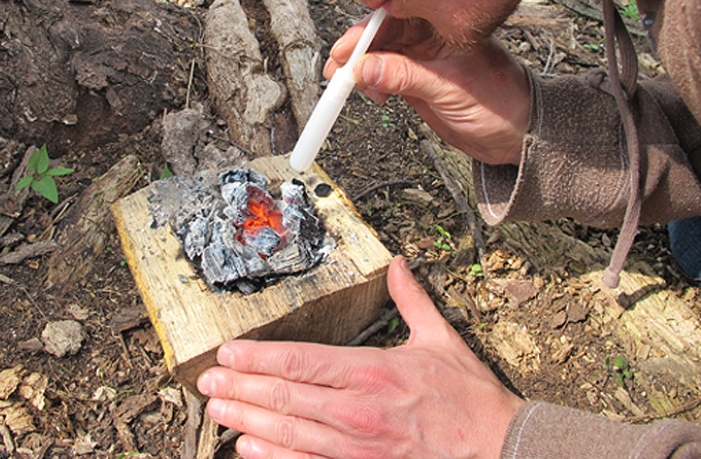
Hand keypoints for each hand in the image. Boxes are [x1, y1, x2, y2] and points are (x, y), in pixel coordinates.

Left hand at [197, 257, 524, 458]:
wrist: (497, 449)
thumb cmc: (468, 398)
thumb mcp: (440, 339)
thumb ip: (412, 300)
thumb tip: (397, 265)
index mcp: (373, 371)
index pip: (301, 360)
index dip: (259, 356)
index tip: (229, 352)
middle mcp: (358, 410)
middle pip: (285, 396)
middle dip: (241, 387)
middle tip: (207, 381)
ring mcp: (356, 447)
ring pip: (289, 432)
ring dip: (247, 419)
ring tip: (217, 409)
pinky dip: (274, 457)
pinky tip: (249, 448)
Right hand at [325, 15, 529, 164]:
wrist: (518, 136)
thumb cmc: (503, 103)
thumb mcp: (450, 88)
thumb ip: (406, 76)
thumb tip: (365, 69)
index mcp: (443, 26)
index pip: (394, 19)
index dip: (365, 34)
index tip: (345, 52)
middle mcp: (430, 38)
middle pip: (380, 36)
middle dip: (355, 52)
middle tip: (337, 71)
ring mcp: (421, 60)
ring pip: (378, 57)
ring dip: (359, 70)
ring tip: (346, 85)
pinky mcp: (416, 82)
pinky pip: (384, 76)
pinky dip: (370, 85)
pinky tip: (371, 95)